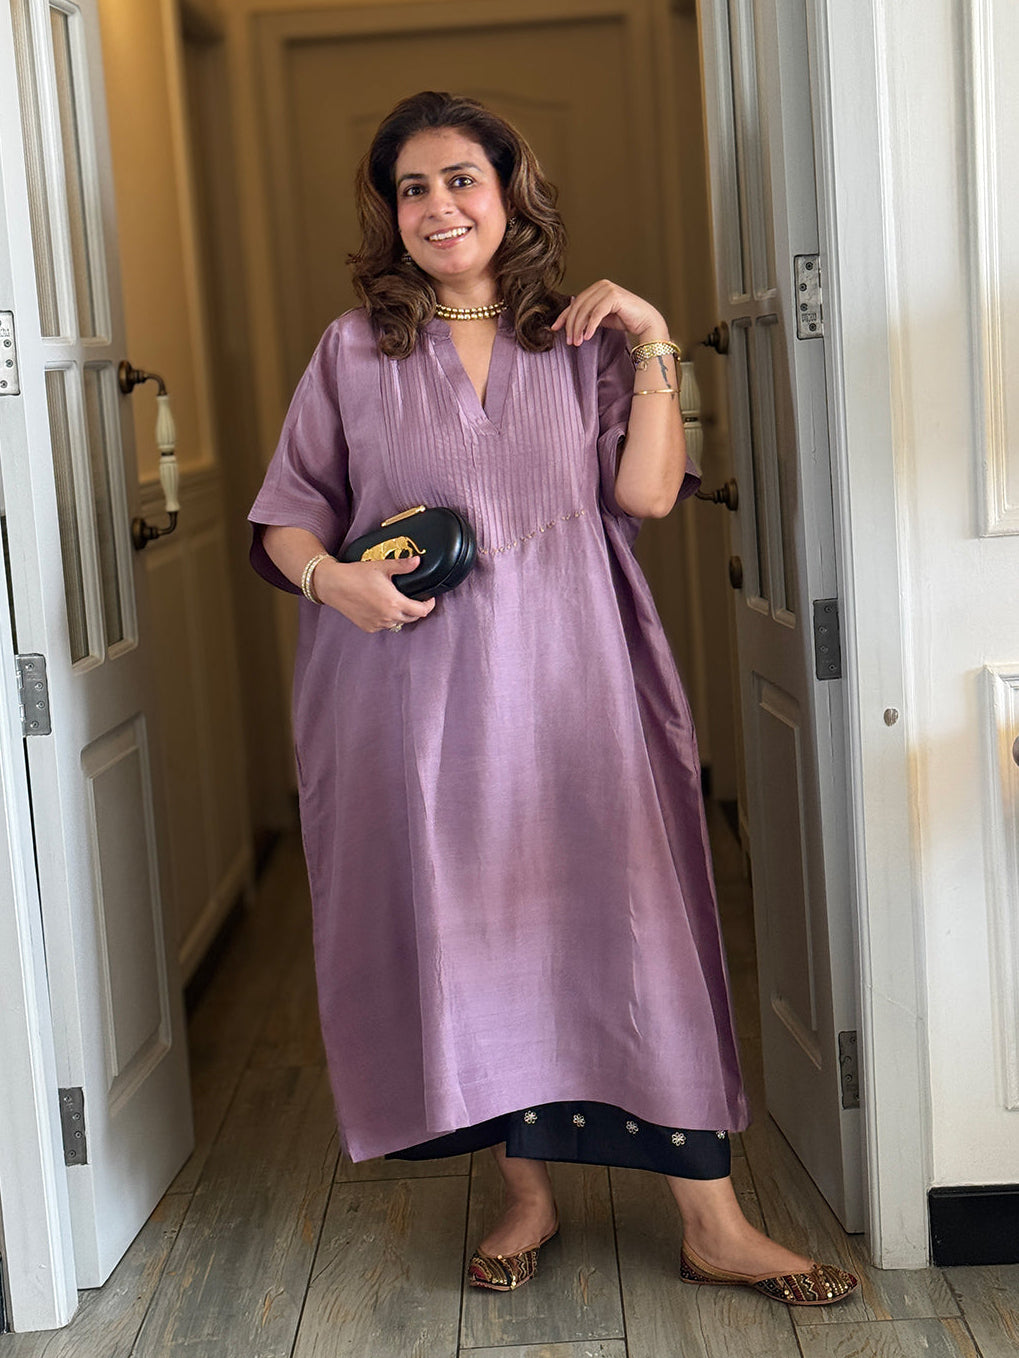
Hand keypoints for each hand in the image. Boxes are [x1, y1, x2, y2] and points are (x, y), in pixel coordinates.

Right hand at [315, 556, 435, 632]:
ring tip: (397, 602)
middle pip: (412, 618)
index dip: (429, 605)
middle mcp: (387, 617)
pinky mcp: (368, 627)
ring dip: (401, 615)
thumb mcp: (381, 567)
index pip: (421, 611)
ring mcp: (378, 624)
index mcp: (394, 603)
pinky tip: (383, 608)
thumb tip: (417, 561)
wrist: (332, 585)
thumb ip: (402, 565)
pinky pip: (384, 625)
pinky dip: (387, 619)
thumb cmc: (355, 575)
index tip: (429, 598)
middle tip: (415, 598)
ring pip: (398, 623)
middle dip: (416, 609)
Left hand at [551, 280, 667, 345]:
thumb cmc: (625, 319)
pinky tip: (587, 337)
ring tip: (577, 342)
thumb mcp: (600, 317)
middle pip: (578, 306)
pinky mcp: (614, 297)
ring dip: (579, 328)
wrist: (646, 322)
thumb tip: (568, 318)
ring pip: (585, 310)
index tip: (555, 328)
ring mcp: (608, 289)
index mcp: (597, 287)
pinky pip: (596, 313)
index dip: (563, 316)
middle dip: (571, 325)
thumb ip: (587, 315)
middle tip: (570, 341)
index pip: (575, 302)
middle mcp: (602, 285)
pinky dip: (590, 326)